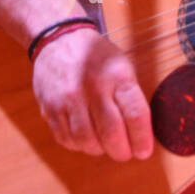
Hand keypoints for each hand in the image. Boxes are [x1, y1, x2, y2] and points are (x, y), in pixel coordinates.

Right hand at [31, 28, 153, 160]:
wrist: (59, 40)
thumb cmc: (98, 57)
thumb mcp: (123, 66)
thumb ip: (131, 96)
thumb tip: (142, 132)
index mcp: (117, 75)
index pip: (135, 114)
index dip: (142, 138)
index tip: (144, 151)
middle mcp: (92, 87)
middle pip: (111, 132)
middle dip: (121, 151)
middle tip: (125, 153)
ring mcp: (68, 99)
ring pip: (86, 140)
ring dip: (99, 149)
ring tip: (105, 145)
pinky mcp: (50, 108)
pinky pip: (66, 138)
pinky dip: (79, 145)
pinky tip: (86, 138)